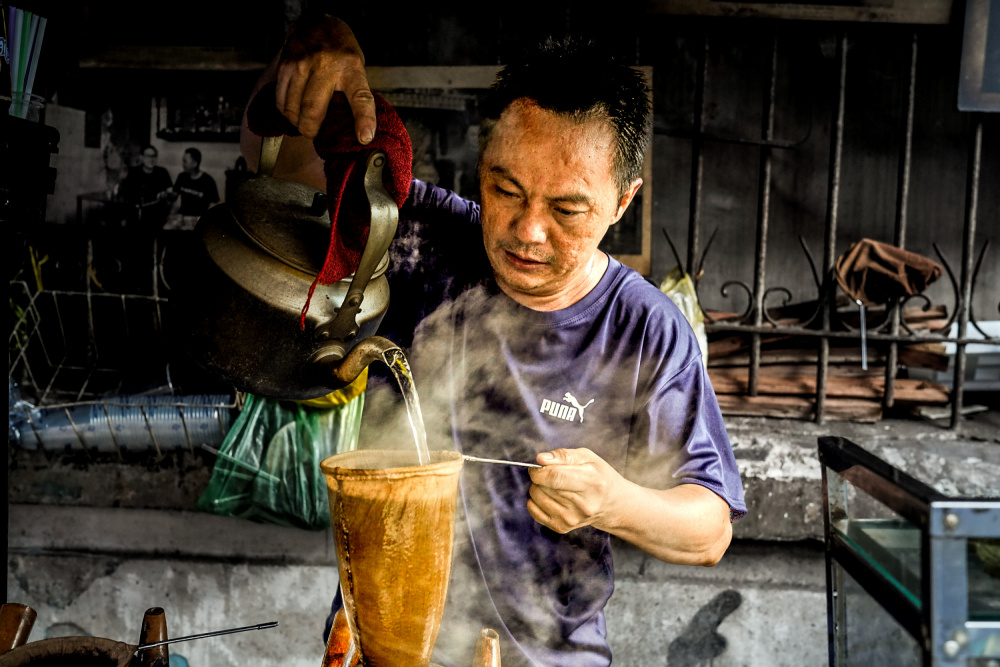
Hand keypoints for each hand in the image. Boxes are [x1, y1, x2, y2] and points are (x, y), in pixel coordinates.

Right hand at [276, 14, 375, 142]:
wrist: (316, 23)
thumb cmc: (340, 53)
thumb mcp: (356, 68)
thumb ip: (355, 95)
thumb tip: (357, 132)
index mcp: (351, 68)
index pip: (360, 97)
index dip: (363, 120)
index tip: (364, 138)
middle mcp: (326, 65)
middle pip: (312, 110)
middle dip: (311, 130)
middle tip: (314, 133)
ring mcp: (302, 64)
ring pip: (292, 108)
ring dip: (297, 122)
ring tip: (304, 121)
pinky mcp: (285, 65)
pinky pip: (280, 100)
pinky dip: (286, 112)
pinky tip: (293, 110)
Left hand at [526, 448, 626, 533]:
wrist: (611, 504)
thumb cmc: (598, 476)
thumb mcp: (587, 457)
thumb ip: (563, 455)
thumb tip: (540, 459)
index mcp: (591, 482)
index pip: (554, 477)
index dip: (539, 470)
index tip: (538, 466)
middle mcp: (582, 505)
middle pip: (543, 486)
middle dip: (541, 477)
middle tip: (553, 475)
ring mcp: (572, 519)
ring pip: (536, 497)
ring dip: (539, 488)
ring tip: (554, 486)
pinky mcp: (562, 527)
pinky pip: (533, 510)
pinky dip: (536, 501)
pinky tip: (551, 498)